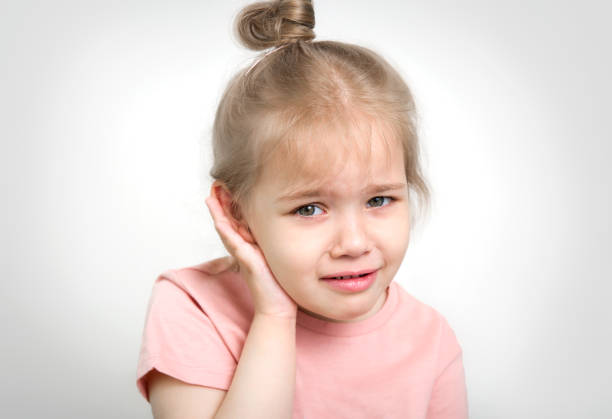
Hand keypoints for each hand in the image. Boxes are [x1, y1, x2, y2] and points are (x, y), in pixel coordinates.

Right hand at [205, 186, 297, 318]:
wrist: (278, 307)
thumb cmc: (278, 284)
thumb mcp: (274, 257)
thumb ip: (270, 244)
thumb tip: (278, 229)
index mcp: (249, 246)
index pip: (236, 222)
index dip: (229, 206)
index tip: (225, 189)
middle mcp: (243, 250)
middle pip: (227, 223)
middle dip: (220, 205)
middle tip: (214, 186)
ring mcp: (243, 256)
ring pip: (227, 231)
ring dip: (218, 214)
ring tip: (210, 198)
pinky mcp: (247, 263)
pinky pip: (235, 245)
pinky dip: (226, 233)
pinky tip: (220, 222)